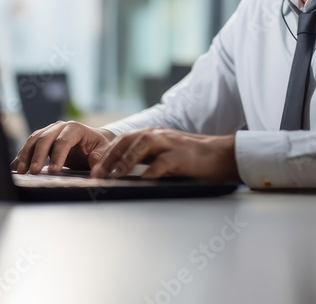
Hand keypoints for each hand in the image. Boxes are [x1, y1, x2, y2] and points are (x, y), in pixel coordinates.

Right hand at [11, 121, 115, 174]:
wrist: (92, 141)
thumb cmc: (98, 146)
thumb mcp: (104, 151)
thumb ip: (99, 160)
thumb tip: (96, 173)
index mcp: (75, 128)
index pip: (63, 141)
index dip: (58, 156)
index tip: (54, 171)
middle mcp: (59, 127)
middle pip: (45, 139)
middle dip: (38, 156)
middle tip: (33, 172)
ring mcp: (49, 131)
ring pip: (34, 140)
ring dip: (25, 155)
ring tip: (21, 171)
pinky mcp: (42, 139)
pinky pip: (29, 145)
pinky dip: (22, 155)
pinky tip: (15, 166)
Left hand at [90, 127, 239, 181]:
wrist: (221, 155)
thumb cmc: (191, 159)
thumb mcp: (164, 156)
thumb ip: (146, 160)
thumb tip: (122, 173)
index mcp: (152, 134)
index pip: (123, 140)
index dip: (107, 153)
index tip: (95, 169)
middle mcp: (158, 135)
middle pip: (127, 141)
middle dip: (109, 157)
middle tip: (97, 174)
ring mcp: (170, 143)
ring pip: (141, 146)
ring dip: (124, 161)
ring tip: (113, 175)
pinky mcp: (182, 155)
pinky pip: (162, 162)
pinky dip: (150, 171)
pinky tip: (141, 180)